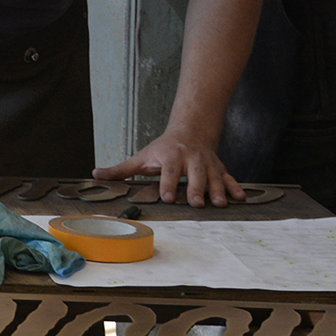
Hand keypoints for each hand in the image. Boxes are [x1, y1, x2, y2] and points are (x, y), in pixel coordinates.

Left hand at [94, 130, 246, 206]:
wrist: (190, 130)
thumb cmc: (162, 149)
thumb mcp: (141, 157)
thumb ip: (120, 169)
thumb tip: (95, 174)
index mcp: (171, 157)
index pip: (169, 171)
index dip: (168, 184)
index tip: (167, 198)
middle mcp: (191, 159)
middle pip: (195, 174)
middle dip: (196, 188)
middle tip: (197, 204)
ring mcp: (207, 164)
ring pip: (214, 177)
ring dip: (218, 190)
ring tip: (220, 204)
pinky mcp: (219, 168)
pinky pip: (229, 177)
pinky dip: (235, 187)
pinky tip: (240, 199)